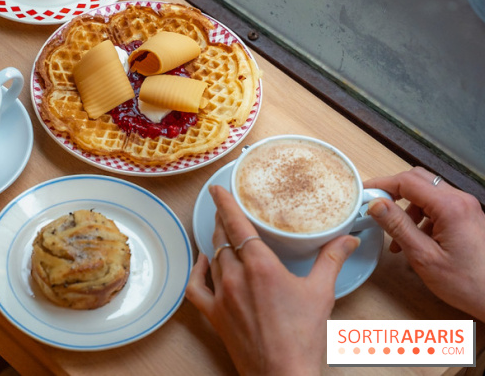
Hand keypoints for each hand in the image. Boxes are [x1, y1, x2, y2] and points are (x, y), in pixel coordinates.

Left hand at [185, 185, 359, 375]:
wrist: (283, 374)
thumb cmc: (303, 338)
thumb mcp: (322, 293)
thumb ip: (332, 260)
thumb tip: (347, 238)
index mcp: (261, 266)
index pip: (237, 223)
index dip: (224, 202)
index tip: (217, 187)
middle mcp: (235, 276)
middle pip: (222, 237)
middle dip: (222, 219)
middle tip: (225, 207)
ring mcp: (221, 296)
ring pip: (213, 257)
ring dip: (216, 241)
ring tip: (221, 231)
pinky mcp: (214, 315)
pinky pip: (196, 287)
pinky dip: (197, 271)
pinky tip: (203, 262)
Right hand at [365, 167, 484, 320]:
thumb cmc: (468, 283)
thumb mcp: (424, 256)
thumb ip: (398, 227)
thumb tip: (376, 204)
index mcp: (450, 207)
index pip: (407, 181)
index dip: (381, 184)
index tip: (363, 192)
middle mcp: (461, 201)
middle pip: (418, 180)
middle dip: (393, 191)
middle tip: (375, 207)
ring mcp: (467, 208)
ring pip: (428, 193)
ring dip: (407, 206)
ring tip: (397, 233)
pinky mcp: (468, 217)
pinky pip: (439, 206)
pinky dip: (421, 216)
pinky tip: (415, 239)